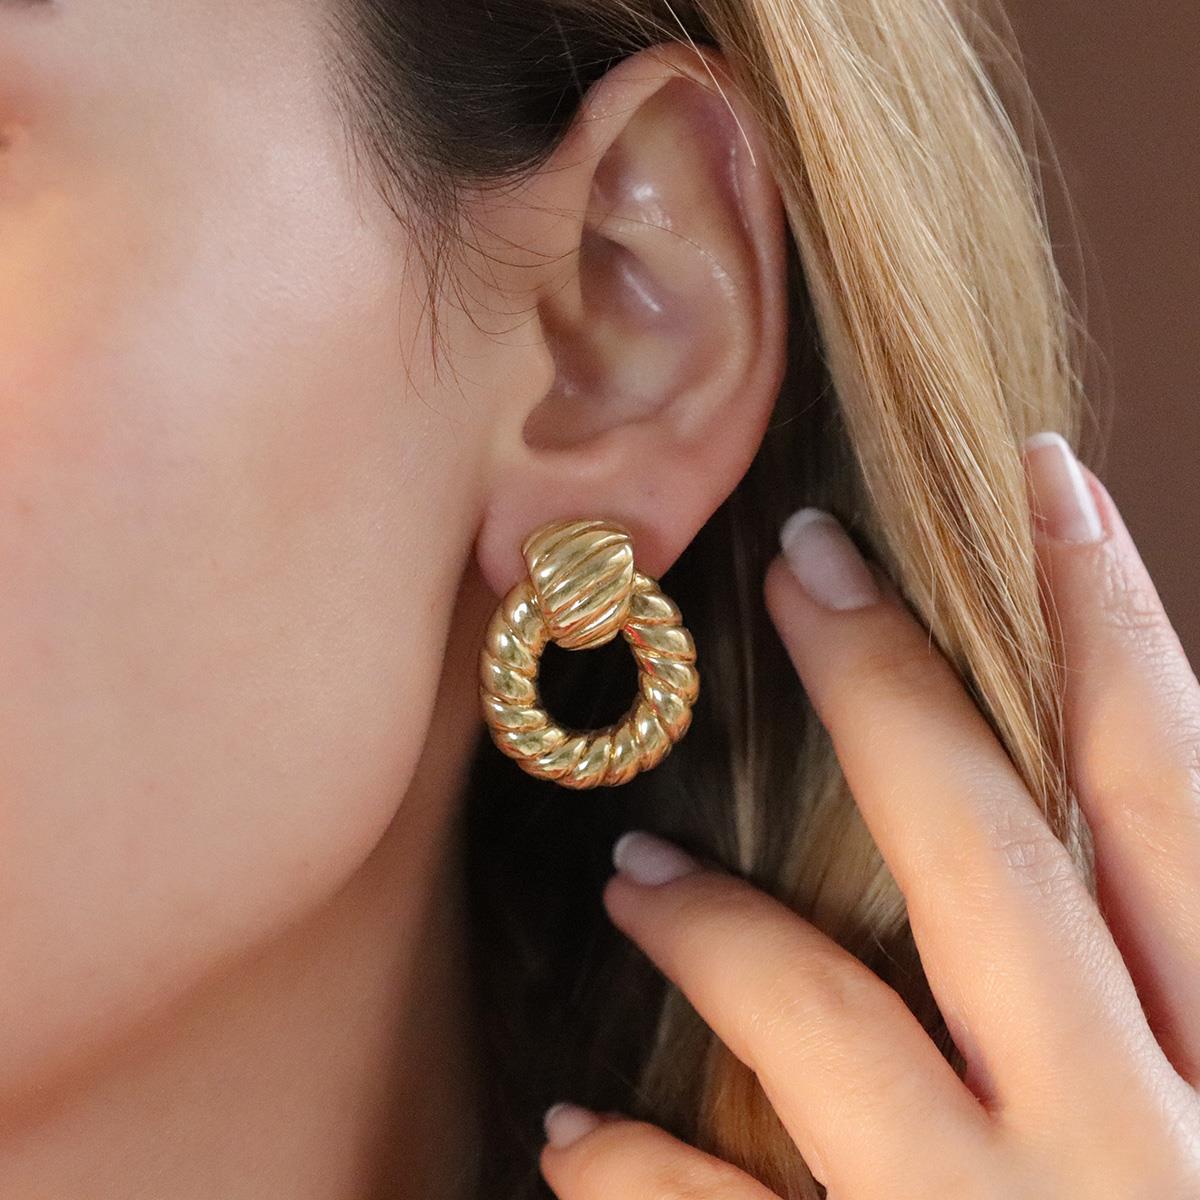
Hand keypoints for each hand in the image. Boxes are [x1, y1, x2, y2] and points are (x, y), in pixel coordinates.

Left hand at [539, 432, 1199, 1197]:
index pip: (1173, 792)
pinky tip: (568, 1142)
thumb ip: (1167, 982)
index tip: (1044, 480)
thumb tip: (1089, 861)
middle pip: (1002, 855)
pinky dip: (643, 1181)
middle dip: (903, 688)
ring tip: (633, 869)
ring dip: (721, 930)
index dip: (1118, 623)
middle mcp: (1151, 1144)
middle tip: (806, 555)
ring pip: (835, 1030)